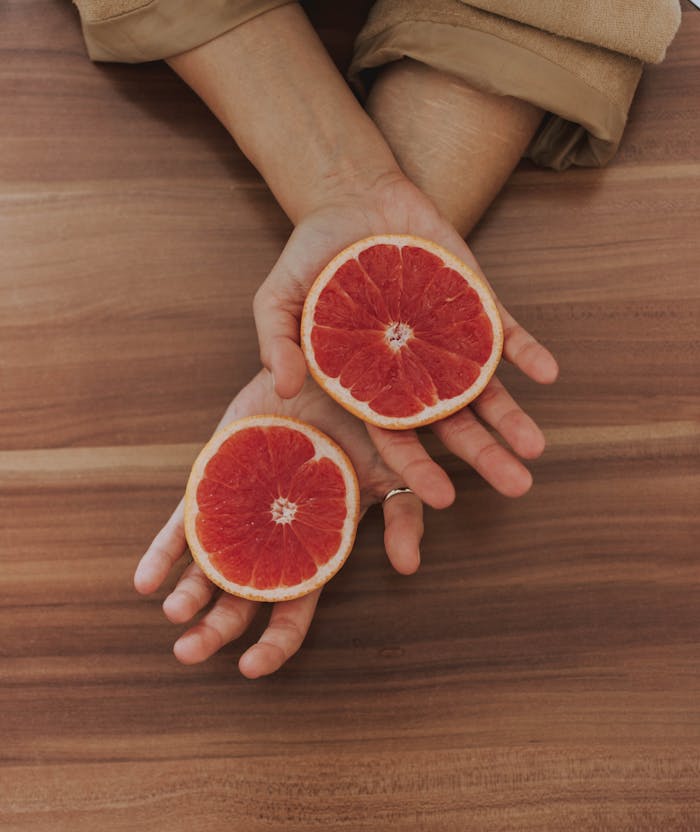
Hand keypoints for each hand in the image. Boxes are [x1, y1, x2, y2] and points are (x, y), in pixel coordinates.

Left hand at [133, 369, 423, 677]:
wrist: (326, 371)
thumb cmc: (365, 426)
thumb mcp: (394, 473)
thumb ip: (405, 518)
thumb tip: (407, 568)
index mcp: (311, 552)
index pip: (292, 611)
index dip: (273, 644)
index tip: (249, 669)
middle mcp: (270, 541)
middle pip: (241, 600)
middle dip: (215, 631)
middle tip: (188, 653)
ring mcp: (238, 514)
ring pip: (206, 569)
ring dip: (187, 596)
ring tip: (171, 613)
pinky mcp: (213, 482)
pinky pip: (181, 523)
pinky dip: (162, 552)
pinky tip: (145, 580)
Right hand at [254, 172, 558, 508]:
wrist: (353, 198)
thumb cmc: (311, 257)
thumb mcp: (278, 299)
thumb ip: (277, 342)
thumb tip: (282, 388)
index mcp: (371, 386)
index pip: (397, 437)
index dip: (419, 468)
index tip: (442, 498)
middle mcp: (416, 372)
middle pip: (453, 424)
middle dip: (485, 456)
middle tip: (516, 487)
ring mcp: (449, 341)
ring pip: (485, 389)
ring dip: (513, 418)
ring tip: (536, 448)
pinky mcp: (475, 305)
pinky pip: (505, 334)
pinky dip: (526, 352)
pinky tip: (547, 373)